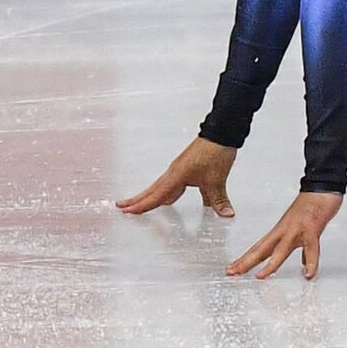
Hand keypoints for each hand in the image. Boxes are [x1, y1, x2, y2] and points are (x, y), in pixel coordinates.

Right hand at [116, 137, 237, 216]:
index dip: (143, 205)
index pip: (157, 195)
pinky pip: (170, 184)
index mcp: (177, 176)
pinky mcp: (185, 167)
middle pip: (152, 190)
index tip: (128, 212)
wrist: (221, 133)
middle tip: (121, 206)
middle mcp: (174, 172)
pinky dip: (164, 192)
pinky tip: (168, 199)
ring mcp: (178, 169)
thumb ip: (218, 200)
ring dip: (149, 196)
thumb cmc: (215, 151)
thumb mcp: (217, 179)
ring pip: (160, 187)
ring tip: (138, 204)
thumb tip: (225, 214)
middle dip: (137, 200)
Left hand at [227, 191, 342, 279]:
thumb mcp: (303, 228)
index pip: (258, 247)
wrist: (322, 189)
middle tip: (232, 272)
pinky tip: (308, 274)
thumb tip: (303, 262)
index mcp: (280, 230)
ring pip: (281, 250)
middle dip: (246, 262)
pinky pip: (311, 249)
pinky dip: (310, 262)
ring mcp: (297, 230)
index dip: (245, 259)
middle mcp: (284, 230)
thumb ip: (302, 247)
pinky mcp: (311, 229)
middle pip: (262, 249)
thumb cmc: (313, 205)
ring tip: (261, 277)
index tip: (232, 268)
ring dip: (271, 264)